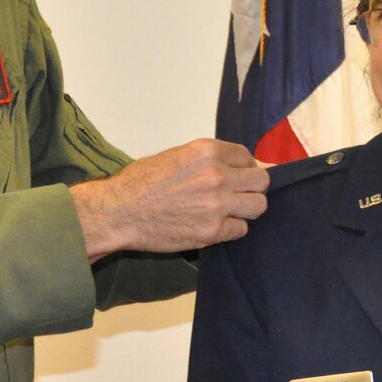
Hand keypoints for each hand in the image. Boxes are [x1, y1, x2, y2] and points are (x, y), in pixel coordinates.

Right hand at [69, 138, 268, 257]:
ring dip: (246, 210)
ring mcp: (218, 204)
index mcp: (207, 151)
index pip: (248, 157)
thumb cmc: (141, 183)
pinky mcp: (213, 230)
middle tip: (237, 195)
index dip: (244, 168)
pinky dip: (230, 229)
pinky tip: (213, 226)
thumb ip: (209, 160)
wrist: (119, 212)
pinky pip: (241, 230)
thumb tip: (240, 165)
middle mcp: (217, 175)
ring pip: (258, 206)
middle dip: (252, 188)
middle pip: (262, 181)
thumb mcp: (176, 156)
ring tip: (228, 212)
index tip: (237, 176)